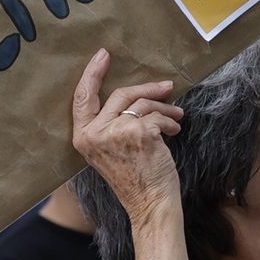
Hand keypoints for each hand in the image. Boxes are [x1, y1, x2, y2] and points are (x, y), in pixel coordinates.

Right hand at [71, 49, 183, 222]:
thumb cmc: (135, 178)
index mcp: (83, 137)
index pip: (82, 97)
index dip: (93, 73)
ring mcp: (116, 132)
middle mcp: (95, 133)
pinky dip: (170, 122)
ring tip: (176, 117)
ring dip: (165, 109)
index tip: (103, 55)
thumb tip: (135, 93)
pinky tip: (174, 132)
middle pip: (121, 94)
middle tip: (167, 87)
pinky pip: (158, 115)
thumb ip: (111, 123)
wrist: (150, 203)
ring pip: (143, 104)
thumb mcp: (111, 149)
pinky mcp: (139, 132)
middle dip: (148, 88)